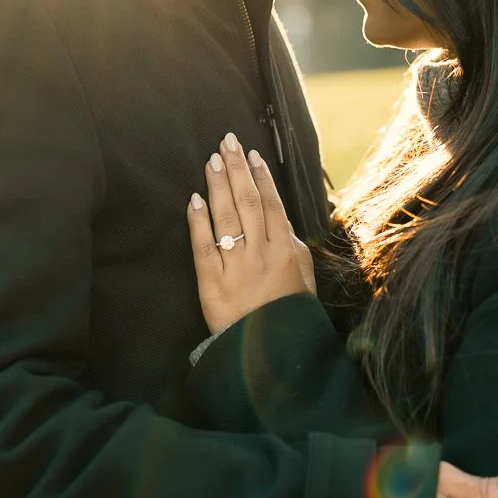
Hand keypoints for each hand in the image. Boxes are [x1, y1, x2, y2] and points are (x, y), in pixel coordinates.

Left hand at [188, 133, 315, 333]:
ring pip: (226, 217)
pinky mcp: (212, 284)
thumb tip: (280, 220)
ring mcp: (236, 267)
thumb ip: (292, 245)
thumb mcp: (303, 276)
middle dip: (236, 169)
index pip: (272, 204)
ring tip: (211, 160)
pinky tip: (194, 199)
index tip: (250, 155)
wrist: (273, 355)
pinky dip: (198, 221)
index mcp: (286, 250)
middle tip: (226, 142)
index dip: (260, 177)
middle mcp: (261, 254)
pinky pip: (203, 246)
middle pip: (248, 202)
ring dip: (218, 185)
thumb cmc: (290, 313)